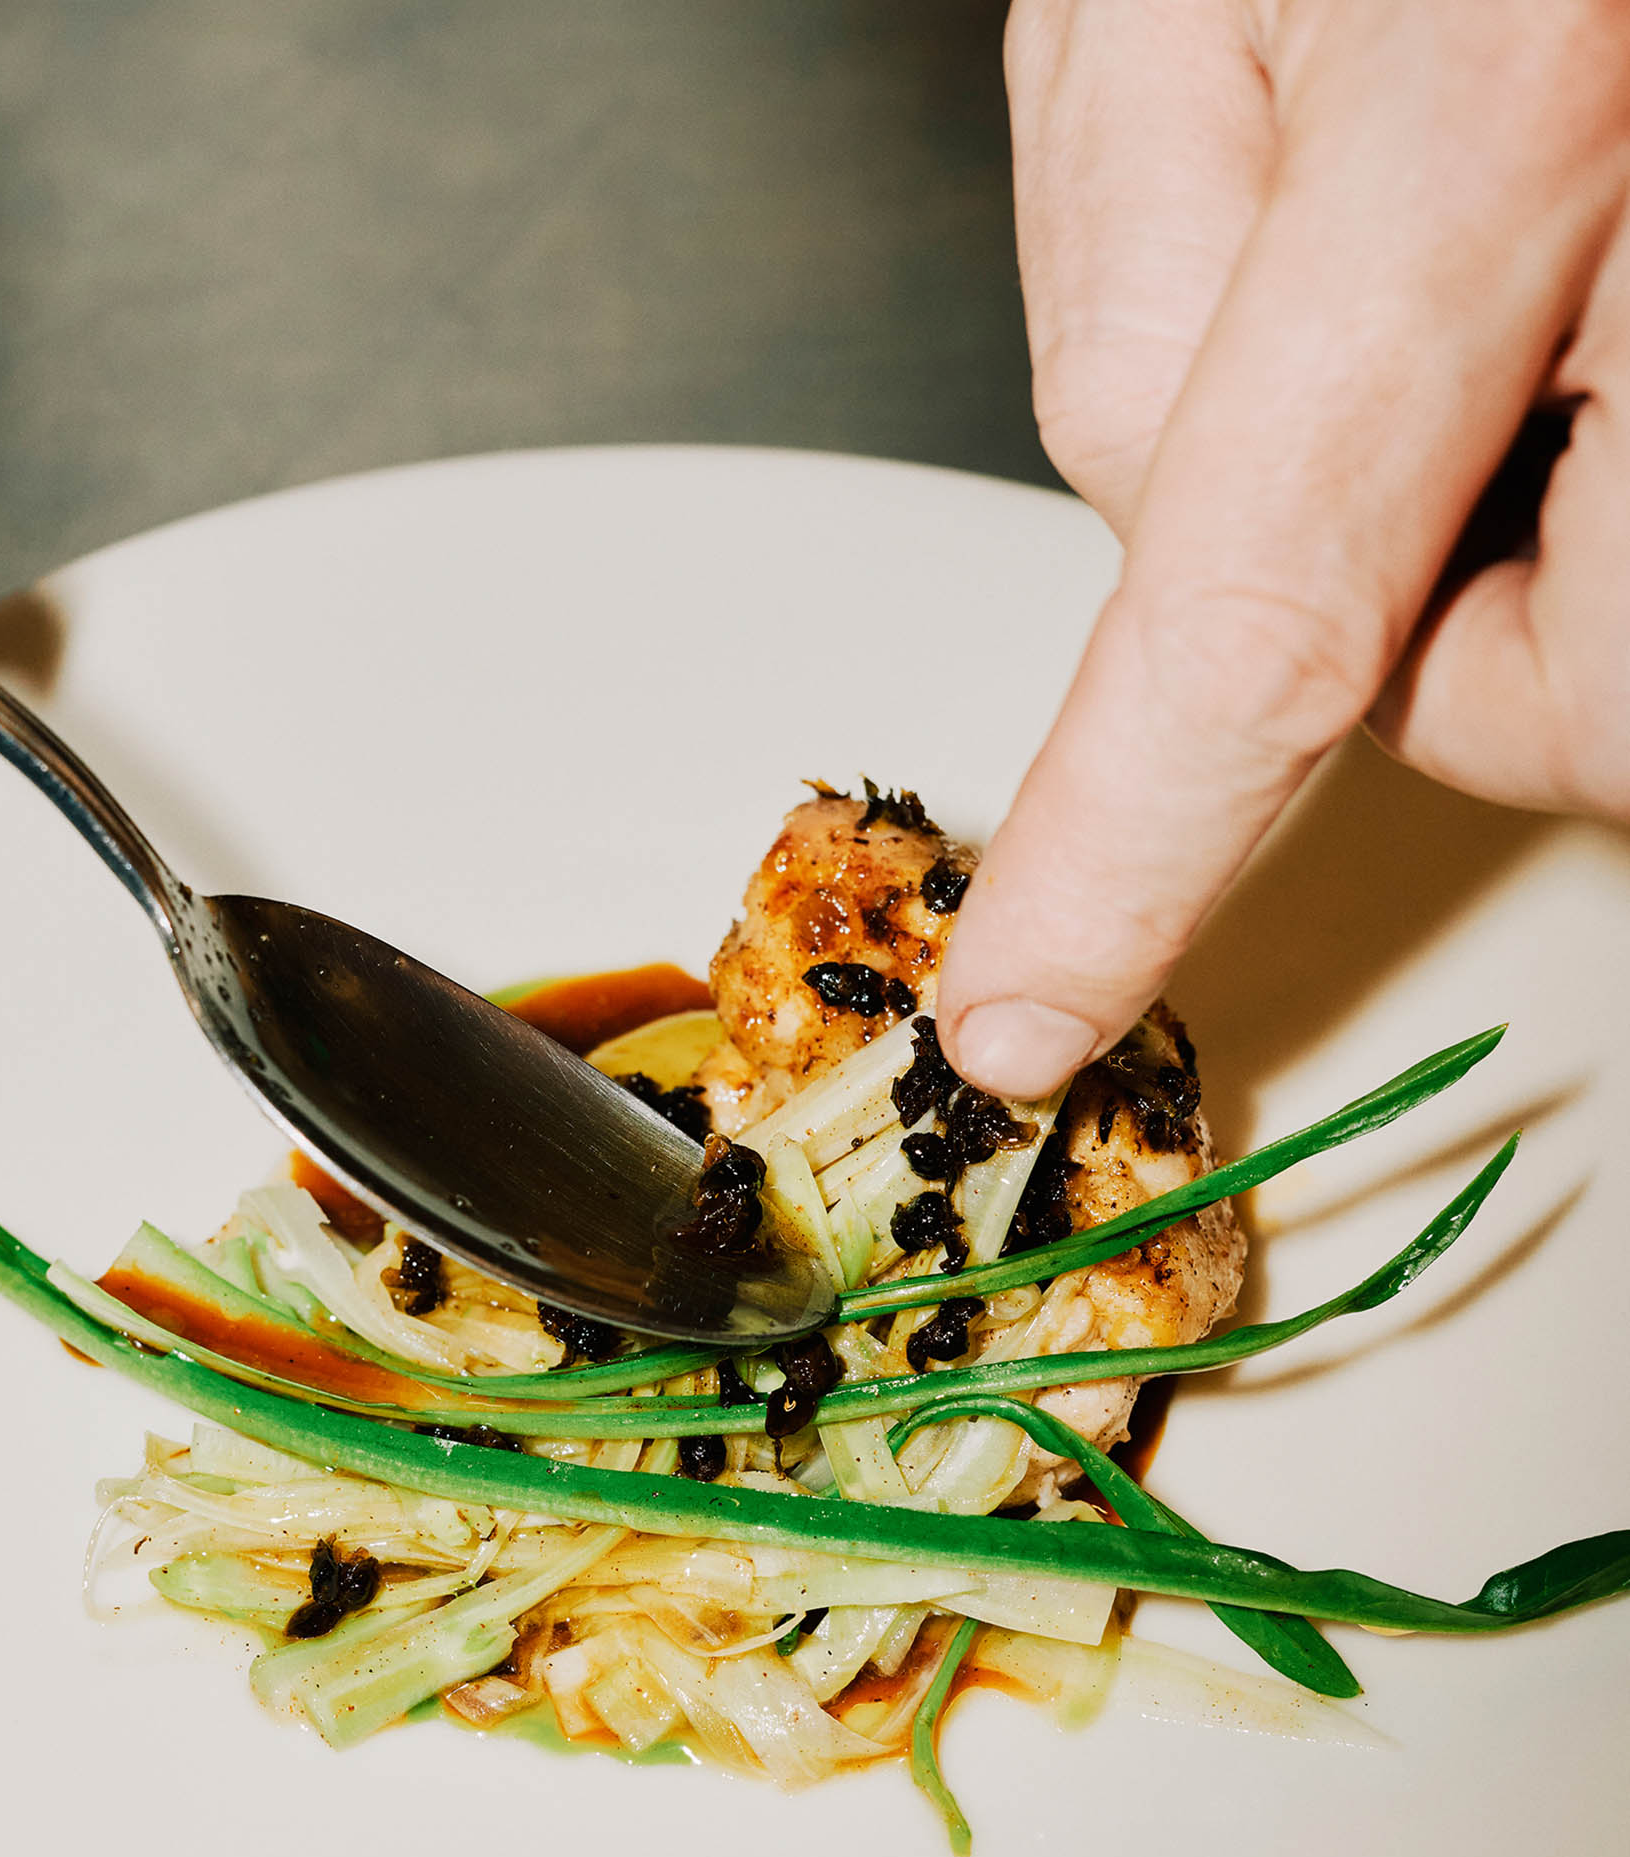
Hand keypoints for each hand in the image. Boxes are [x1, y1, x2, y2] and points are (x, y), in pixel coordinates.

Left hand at [939, 0, 1629, 1096]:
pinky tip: (1576, 242)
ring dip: (1528, 502)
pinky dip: (1588, 445)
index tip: (1024, 1019)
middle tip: (1420, 359)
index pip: (1267, 634)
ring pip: (1627, 621)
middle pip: (1553, 686)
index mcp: (1523, 98)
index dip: (1131, 856)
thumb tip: (1173, 527)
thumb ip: (1140, 299)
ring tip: (1529, 220)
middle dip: (1424, 608)